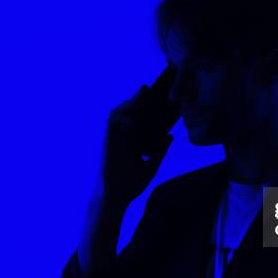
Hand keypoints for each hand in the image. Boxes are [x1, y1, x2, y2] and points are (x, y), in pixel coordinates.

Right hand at [101, 85, 173, 207]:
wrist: (114, 197)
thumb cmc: (132, 185)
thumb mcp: (152, 165)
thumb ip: (160, 150)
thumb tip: (170, 134)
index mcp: (136, 140)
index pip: (147, 119)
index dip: (157, 107)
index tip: (170, 96)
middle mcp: (125, 135)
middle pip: (136, 110)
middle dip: (146, 95)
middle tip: (159, 81)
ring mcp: (116, 135)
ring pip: (124, 109)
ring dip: (136, 99)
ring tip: (147, 89)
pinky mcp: (107, 137)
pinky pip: (114, 118)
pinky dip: (125, 110)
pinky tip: (138, 104)